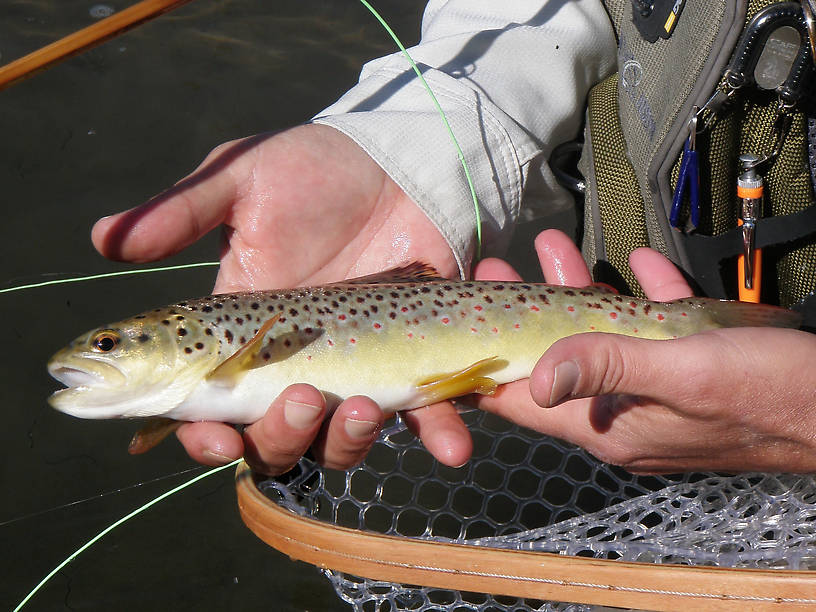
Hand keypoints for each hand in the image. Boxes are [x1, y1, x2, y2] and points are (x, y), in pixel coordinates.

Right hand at [92, 124, 471, 473]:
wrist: (399, 161)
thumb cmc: (313, 167)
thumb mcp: (242, 177)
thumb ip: (182, 212)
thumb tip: (101, 239)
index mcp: (241, 330)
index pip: (209, 403)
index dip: (203, 434)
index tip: (212, 438)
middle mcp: (292, 363)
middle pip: (275, 438)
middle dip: (282, 436)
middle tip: (304, 397)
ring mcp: (354, 368)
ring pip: (339, 441)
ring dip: (348, 441)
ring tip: (366, 406)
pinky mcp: (412, 361)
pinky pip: (422, 415)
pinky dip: (436, 434)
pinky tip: (452, 443)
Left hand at [475, 229, 815, 473]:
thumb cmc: (768, 395)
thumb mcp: (684, 374)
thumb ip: (610, 369)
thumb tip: (537, 378)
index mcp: (608, 426)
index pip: (525, 403)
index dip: (486, 366)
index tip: (457, 329)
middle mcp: (622, 414)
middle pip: (555, 359)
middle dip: (526, 313)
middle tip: (498, 270)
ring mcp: (654, 392)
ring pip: (602, 339)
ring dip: (578, 294)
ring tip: (552, 249)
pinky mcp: (688, 372)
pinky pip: (653, 331)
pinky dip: (641, 298)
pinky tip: (638, 264)